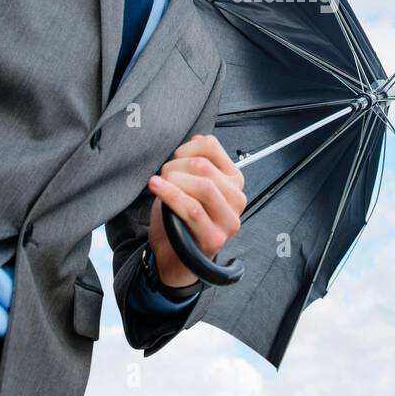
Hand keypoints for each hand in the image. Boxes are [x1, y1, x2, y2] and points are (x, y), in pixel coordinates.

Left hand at [146, 134, 245, 287]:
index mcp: (234, 181)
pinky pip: (192, 209)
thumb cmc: (179, 218)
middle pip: (204, 166)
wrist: (174, 256)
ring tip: (158, 184)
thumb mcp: (189, 184)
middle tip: (162, 175)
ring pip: (203, 187)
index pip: (211, 146)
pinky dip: (171, 195)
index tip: (173, 160)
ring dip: (173, 181)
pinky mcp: (215, 238)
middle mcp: (238, 199)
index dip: (185, 148)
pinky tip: (156, 187)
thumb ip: (196, 161)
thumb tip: (198, 139)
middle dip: (175, 166)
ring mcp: (229, 221)